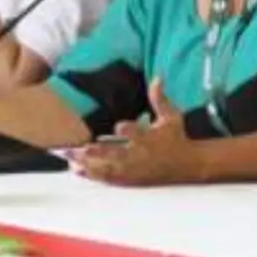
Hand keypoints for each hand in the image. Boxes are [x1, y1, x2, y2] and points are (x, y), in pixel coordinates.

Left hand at [71, 78, 196, 186]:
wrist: (186, 165)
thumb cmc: (176, 137)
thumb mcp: (172, 116)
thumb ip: (160, 98)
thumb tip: (157, 77)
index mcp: (150, 138)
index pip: (137, 133)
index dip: (128, 130)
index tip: (118, 127)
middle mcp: (139, 155)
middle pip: (116, 154)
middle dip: (98, 152)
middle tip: (80, 148)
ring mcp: (133, 169)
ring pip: (108, 168)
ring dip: (89, 164)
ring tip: (70, 158)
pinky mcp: (130, 179)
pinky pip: (109, 179)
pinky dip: (93, 175)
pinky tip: (78, 170)